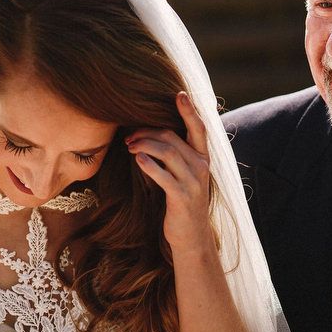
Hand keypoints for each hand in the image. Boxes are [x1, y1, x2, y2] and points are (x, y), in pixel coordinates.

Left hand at [125, 92, 211, 250]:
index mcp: (202, 159)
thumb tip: (153, 137)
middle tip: (129, 135)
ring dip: (145, 145)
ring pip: (168, 152)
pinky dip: (149, 165)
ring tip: (129, 145)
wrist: (191, 237)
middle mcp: (201, 167)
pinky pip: (163, 176)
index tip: (179, 94)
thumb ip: (176, 158)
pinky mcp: (182, 198)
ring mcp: (193, 183)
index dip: (190, 111)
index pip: (199, 129)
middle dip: (149, 132)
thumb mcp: (183, 177)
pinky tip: (137, 159)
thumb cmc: (182, 203)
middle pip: (174, 138)